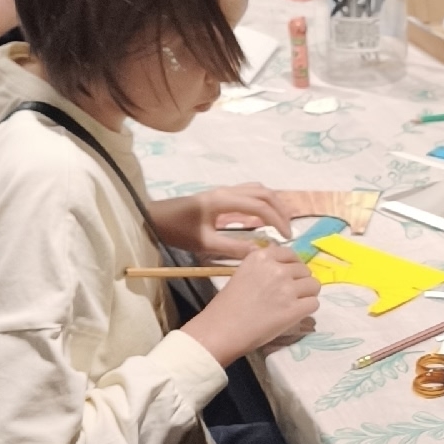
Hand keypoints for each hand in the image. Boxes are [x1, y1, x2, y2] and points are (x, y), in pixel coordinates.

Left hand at [154, 186, 294, 259]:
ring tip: (282, 222)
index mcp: (223, 201)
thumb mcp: (205, 244)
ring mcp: (224, 190)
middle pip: (264, 193)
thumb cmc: (177, 231)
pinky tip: (264, 218)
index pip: (260, 206)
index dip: (277, 220)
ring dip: (273, 203)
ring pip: (258, 190)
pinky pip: (249, 193)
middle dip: (281, 210)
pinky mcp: (221, 195)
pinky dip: (262, 202)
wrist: (155, 218)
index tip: (286, 237)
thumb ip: (233, 248)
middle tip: (288, 231)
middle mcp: (227, 191)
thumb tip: (260, 253)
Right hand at [181, 241, 319, 365]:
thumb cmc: (227, 305)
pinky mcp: (294, 309)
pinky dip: (307, 309)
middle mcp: (277, 269)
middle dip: (300, 281)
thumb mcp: (243, 273)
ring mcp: (287, 289)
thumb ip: (263, 266)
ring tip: (294, 304)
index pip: (290, 254)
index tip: (288, 276)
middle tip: (289, 294)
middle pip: (305, 270)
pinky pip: (314, 303)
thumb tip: (283, 261)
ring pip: (314, 285)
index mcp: (261, 257)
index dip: (292, 266)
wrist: (221, 329)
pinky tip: (296, 314)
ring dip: (307, 294)